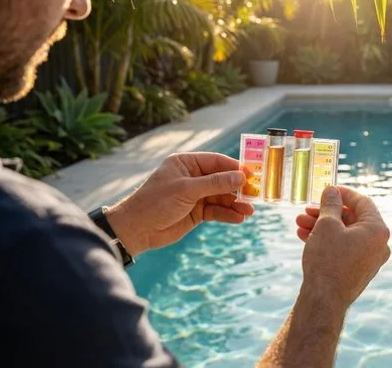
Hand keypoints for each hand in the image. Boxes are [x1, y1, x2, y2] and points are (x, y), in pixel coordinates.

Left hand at [106, 152, 253, 256]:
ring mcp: (195, 195)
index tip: (252, 175)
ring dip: (235, 204)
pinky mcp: (196, 212)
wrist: (136, 229)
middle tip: (255, 195)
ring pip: (222, 197)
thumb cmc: (156, 202)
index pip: (216, 162)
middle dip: (238, 188)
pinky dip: (228, 214)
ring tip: (249, 211)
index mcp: (186, 163)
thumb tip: (241, 176)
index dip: (235, 168)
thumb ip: (215, 183)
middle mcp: (192, 177)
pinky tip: (239, 218)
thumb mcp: (187, 189)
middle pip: (222, 180)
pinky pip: (216, 211)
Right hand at [295, 186, 389, 307]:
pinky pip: (343, 248)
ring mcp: (369, 259)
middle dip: (326, 213)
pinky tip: (304, 236)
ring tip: (299, 223)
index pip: (362, 202)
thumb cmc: (327, 260)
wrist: (324, 301)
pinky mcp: (358, 270)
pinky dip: (327, 241)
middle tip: (306, 209)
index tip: (327, 190)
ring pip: (344, 234)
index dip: (343, 193)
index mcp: (378, 230)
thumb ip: (330, 204)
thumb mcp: (327, 225)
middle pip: (351, 219)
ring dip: (322, 226)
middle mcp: (379, 244)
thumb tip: (331, 190)